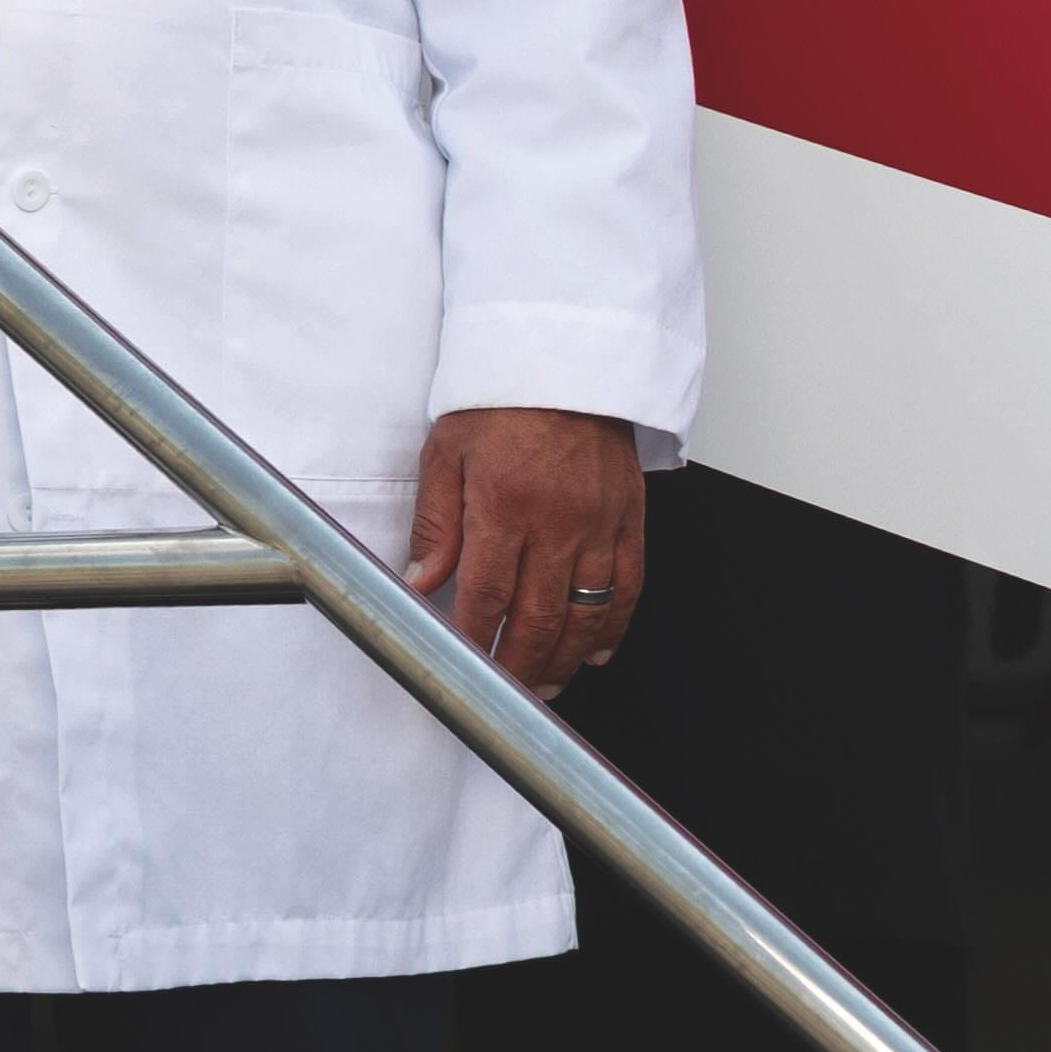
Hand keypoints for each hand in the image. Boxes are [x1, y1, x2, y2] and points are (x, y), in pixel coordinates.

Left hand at [401, 407, 646, 690]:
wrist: (567, 360)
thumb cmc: (503, 401)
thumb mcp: (446, 453)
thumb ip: (435, 524)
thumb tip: (420, 582)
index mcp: (504, 505)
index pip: (486, 594)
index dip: (475, 640)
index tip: (465, 666)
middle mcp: (557, 521)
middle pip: (539, 616)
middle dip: (521, 664)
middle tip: (508, 691)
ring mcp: (600, 524)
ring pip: (586, 612)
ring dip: (565, 658)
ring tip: (547, 684)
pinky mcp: (630, 519)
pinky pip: (628, 586)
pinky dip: (613, 626)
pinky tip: (596, 650)